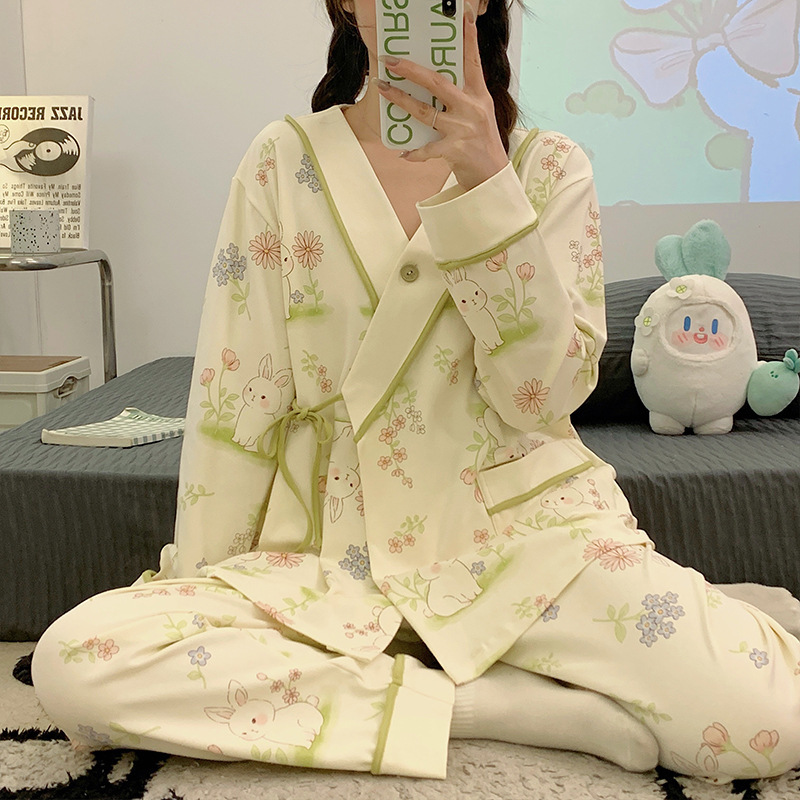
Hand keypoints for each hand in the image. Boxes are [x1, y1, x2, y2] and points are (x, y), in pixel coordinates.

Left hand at [373, 3, 508, 190]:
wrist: (492, 176)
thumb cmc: (481, 143)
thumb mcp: (478, 114)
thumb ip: (460, 98)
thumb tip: (432, 84)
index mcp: (479, 97)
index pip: (473, 63)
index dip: (469, 40)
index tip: (464, 18)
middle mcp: (471, 109)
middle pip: (437, 83)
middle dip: (411, 70)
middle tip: (391, 61)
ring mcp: (462, 129)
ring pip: (425, 112)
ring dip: (400, 100)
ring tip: (383, 90)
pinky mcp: (455, 150)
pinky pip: (428, 150)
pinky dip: (414, 152)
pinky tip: (403, 152)